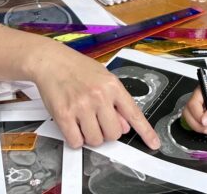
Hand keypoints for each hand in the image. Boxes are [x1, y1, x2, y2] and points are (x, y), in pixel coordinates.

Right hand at [31, 42, 159, 149]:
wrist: (52, 61)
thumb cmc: (78, 68)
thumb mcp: (104, 78)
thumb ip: (117, 102)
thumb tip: (126, 125)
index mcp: (113, 86)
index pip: (134, 114)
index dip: (145, 132)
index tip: (154, 144)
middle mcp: (99, 96)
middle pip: (114, 134)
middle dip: (108, 132)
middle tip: (99, 121)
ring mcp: (81, 106)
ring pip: (95, 140)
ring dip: (91, 136)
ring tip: (84, 120)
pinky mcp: (64, 115)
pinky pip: (76, 141)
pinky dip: (76, 139)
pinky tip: (74, 126)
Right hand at [181, 81, 206, 135]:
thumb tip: (204, 121)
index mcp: (202, 92)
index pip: (192, 105)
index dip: (198, 116)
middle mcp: (199, 99)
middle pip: (188, 114)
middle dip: (198, 125)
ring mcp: (201, 108)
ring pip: (193, 121)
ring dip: (204, 128)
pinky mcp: (204, 116)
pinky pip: (200, 125)